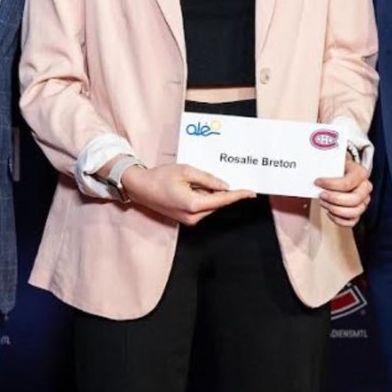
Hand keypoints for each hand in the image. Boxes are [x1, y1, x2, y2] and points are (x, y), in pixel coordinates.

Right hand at [120, 163, 254, 225]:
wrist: (140, 188)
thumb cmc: (160, 177)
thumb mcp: (186, 171)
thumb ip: (208, 179)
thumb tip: (225, 186)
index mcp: (193, 204)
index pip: (223, 200)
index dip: (238, 195)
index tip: (251, 192)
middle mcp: (193, 217)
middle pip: (218, 204)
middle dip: (225, 192)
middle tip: (230, 177)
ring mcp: (189, 220)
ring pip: (211, 206)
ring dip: (213, 194)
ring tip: (198, 180)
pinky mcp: (186, 219)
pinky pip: (203, 208)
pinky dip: (205, 198)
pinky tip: (197, 187)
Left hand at [314, 158, 371, 226]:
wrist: (343, 171)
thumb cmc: (338, 167)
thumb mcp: (334, 161)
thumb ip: (326, 165)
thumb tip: (311, 171)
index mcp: (361, 173)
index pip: (348, 183)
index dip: (331, 185)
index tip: (317, 182)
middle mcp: (365, 188)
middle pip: (354, 200)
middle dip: (334, 199)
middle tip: (321, 195)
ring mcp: (364, 201)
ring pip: (354, 212)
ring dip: (335, 210)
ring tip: (324, 203)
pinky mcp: (358, 211)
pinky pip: (352, 221)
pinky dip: (339, 220)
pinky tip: (329, 212)